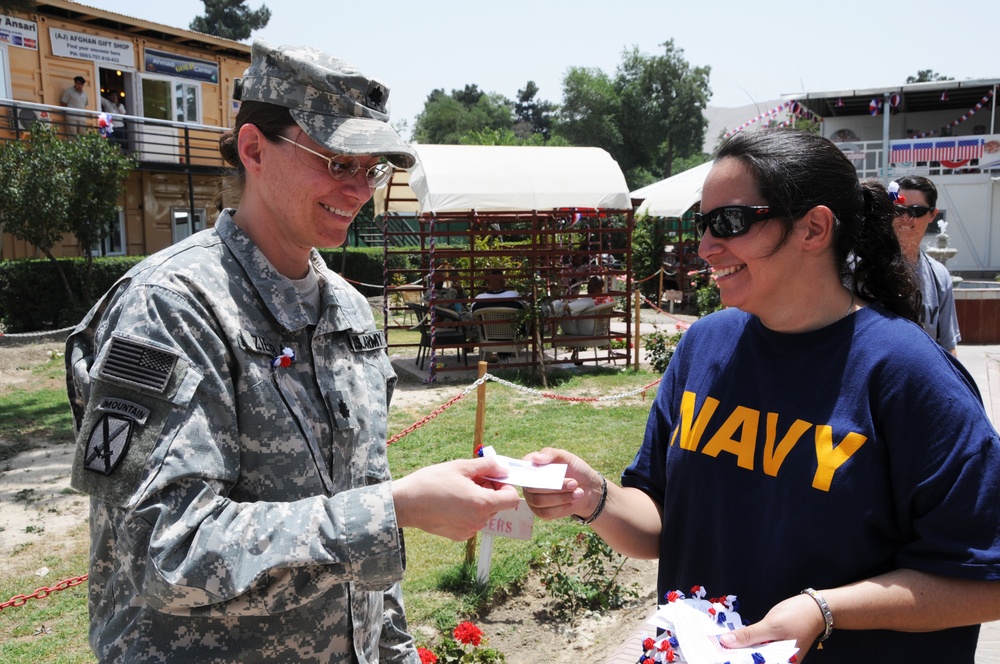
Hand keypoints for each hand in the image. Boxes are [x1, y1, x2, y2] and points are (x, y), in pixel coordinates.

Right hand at [392, 457, 521, 540]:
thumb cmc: (431, 482)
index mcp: (482, 503)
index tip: (491, 478)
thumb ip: (486, 466)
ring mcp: (469, 531)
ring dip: (478, 501)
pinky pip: (472, 522)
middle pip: (497, 505)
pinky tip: (451, 503)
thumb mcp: (460, 467)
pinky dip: (468, 512)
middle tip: (470, 480)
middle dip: (489, 491)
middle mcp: (478, 521)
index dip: (505, 486)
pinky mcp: (459, 536)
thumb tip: (502, 467)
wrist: (405, 503)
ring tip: (458, 491)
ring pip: (484, 514)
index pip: (511, 499)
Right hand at [521, 447, 599, 520]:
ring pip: (539, 502)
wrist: (588, 488)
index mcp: (531, 466)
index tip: (552, 473)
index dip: (533, 473)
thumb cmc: (575, 469)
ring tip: (578, 491)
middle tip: (574, 483)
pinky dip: (562, 507)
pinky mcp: (541, 512)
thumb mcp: (566, 457)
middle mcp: (528, 483)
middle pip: (532, 488)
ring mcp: (533, 499)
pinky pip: (546, 513)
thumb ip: (551, 454)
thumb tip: (536, 459)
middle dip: (555, 487)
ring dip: (561, 497)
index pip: (523, 469)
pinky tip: (573, 500)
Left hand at [718, 592, 825, 660]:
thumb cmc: (798, 616)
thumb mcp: (771, 626)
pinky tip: (732, 641)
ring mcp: (776, 657)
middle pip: (752, 662)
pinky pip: (756, 650)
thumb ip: (749, 636)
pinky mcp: (773, 648)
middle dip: (734, 656)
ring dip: (738, 651)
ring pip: (753, 657)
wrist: (816, 609)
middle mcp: (779, 663)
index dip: (734, 661)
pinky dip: (745, 645)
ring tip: (719, 645)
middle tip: (714, 649)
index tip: (716, 656)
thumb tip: (726, 642)